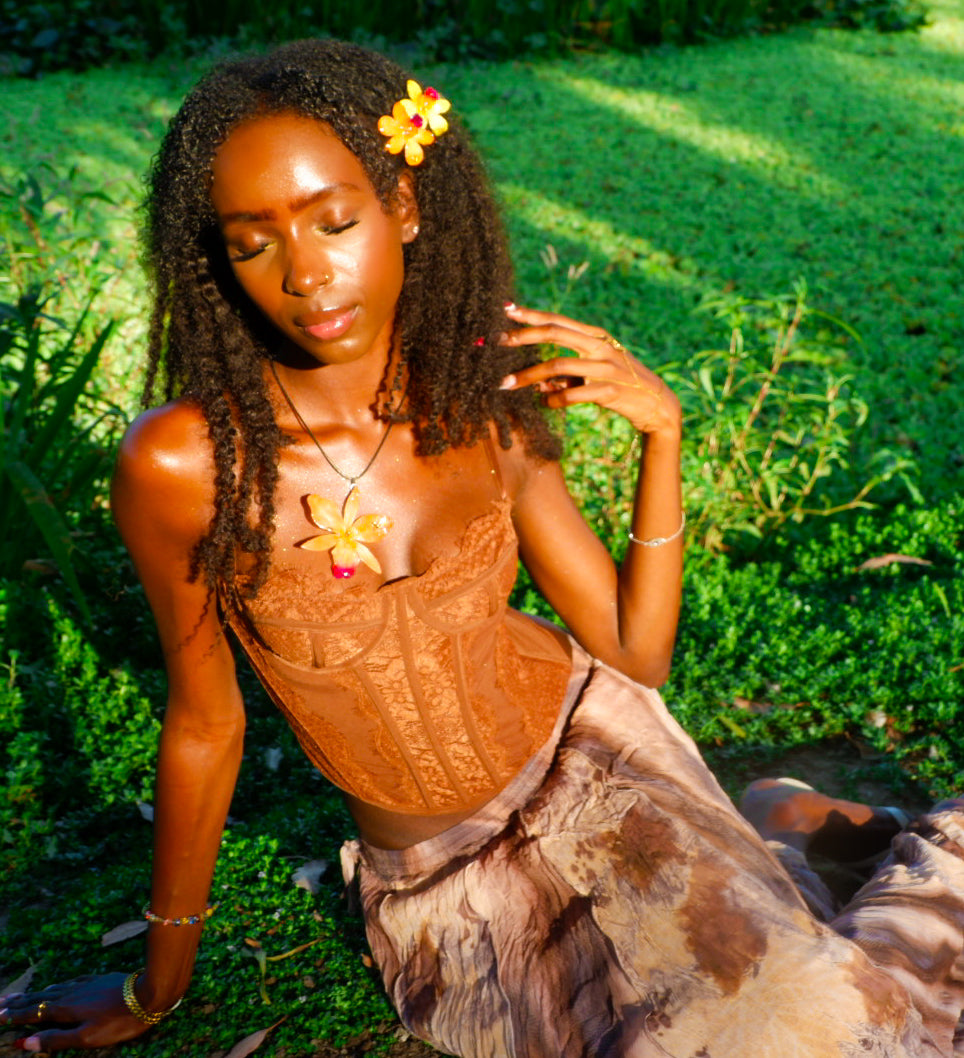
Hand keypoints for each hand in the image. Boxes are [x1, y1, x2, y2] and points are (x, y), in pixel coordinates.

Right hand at [0, 973, 152, 1051]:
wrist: (149, 993)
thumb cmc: (119, 1020)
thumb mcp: (86, 1037)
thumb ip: (57, 1039)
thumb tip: (26, 1043)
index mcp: (66, 1008)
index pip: (34, 1013)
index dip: (15, 1016)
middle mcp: (72, 993)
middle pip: (41, 997)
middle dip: (20, 1002)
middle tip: (2, 1002)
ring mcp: (87, 984)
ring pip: (55, 988)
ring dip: (36, 993)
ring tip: (23, 995)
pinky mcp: (100, 979)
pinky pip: (72, 982)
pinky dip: (58, 986)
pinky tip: (60, 986)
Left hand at [498, 303, 680, 437]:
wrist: (656, 404)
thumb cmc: (620, 386)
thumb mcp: (594, 373)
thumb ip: (566, 375)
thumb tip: (537, 384)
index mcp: (596, 336)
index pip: (558, 320)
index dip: (531, 314)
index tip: (506, 309)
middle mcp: (600, 346)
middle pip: (555, 333)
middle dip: (523, 336)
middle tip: (497, 341)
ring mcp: (606, 367)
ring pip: (558, 365)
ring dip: (528, 375)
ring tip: (506, 384)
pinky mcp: (610, 390)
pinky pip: (572, 394)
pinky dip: (553, 399)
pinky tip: (545, 403)